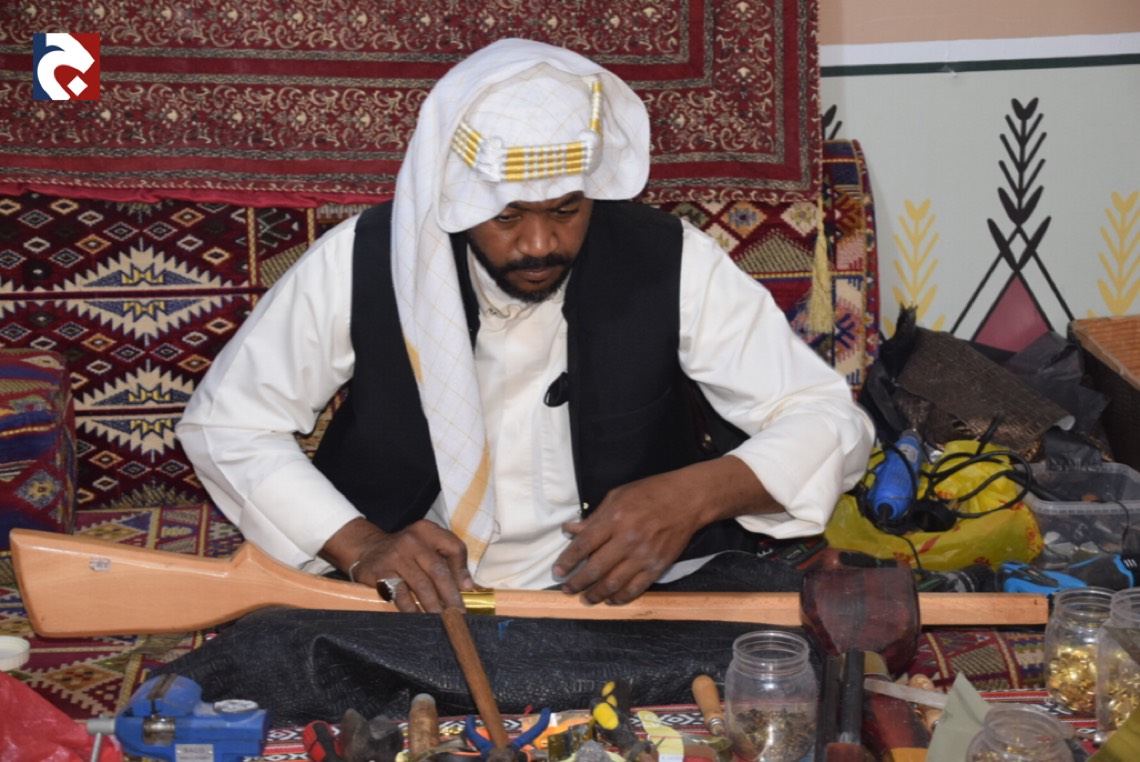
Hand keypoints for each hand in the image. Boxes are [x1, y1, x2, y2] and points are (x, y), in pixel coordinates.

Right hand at [324, 518, 473, 612]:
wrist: (367, 549)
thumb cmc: (405, 552)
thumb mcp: (426, 546)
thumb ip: (447, 560)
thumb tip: (467, 586)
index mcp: (427, 531)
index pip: (454, 547)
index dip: (462, 570)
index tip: (467, 589)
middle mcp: (412, 540)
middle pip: (438, 570)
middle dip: (451, 595)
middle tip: (458, 614)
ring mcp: (395, 556)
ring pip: (421, 585)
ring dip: (434, 606)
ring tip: (443, 620)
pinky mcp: (380, 572)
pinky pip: (401, 595)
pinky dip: (412, 609)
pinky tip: (419, 619)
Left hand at [552, 456, 772, 604]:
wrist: (687, 500)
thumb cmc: (649, 493)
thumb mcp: (617, 496)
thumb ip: (594, 517)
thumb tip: (570, 530)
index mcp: (614, 519)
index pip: (584, 545)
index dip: (567, 561)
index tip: (557, 571)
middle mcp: (627, 540)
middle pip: (595, 569)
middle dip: (577, 582)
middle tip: (567, 589)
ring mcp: (643, 556)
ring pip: (613, 583)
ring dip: (596, 594)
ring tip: (585, 598)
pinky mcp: (658, 567)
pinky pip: (635, 588)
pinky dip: (620, 598)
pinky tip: (610, 600)